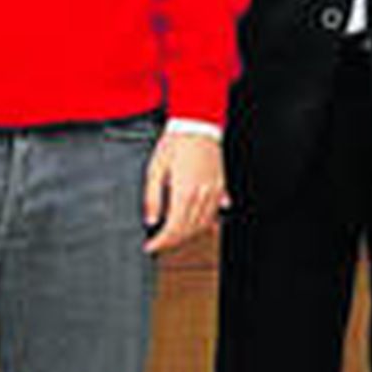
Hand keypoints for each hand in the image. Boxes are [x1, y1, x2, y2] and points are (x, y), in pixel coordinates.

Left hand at [144, 130, 228, 253]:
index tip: (150, 246)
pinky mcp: (221, 184)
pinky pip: (216, 210)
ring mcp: (214, 189)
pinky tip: (202, 225)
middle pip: (189, 229)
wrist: (197, 124)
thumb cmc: (175, 143)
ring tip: (175, 236)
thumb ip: (152, 198)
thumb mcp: (155, 169)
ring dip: (189, 234)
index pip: (174, 228)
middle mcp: (202, 194)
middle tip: (159, 244)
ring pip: (205, 223)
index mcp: (185, 192)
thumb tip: (151, 220)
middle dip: (173, 241)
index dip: (161, 242)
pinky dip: (208, 221)